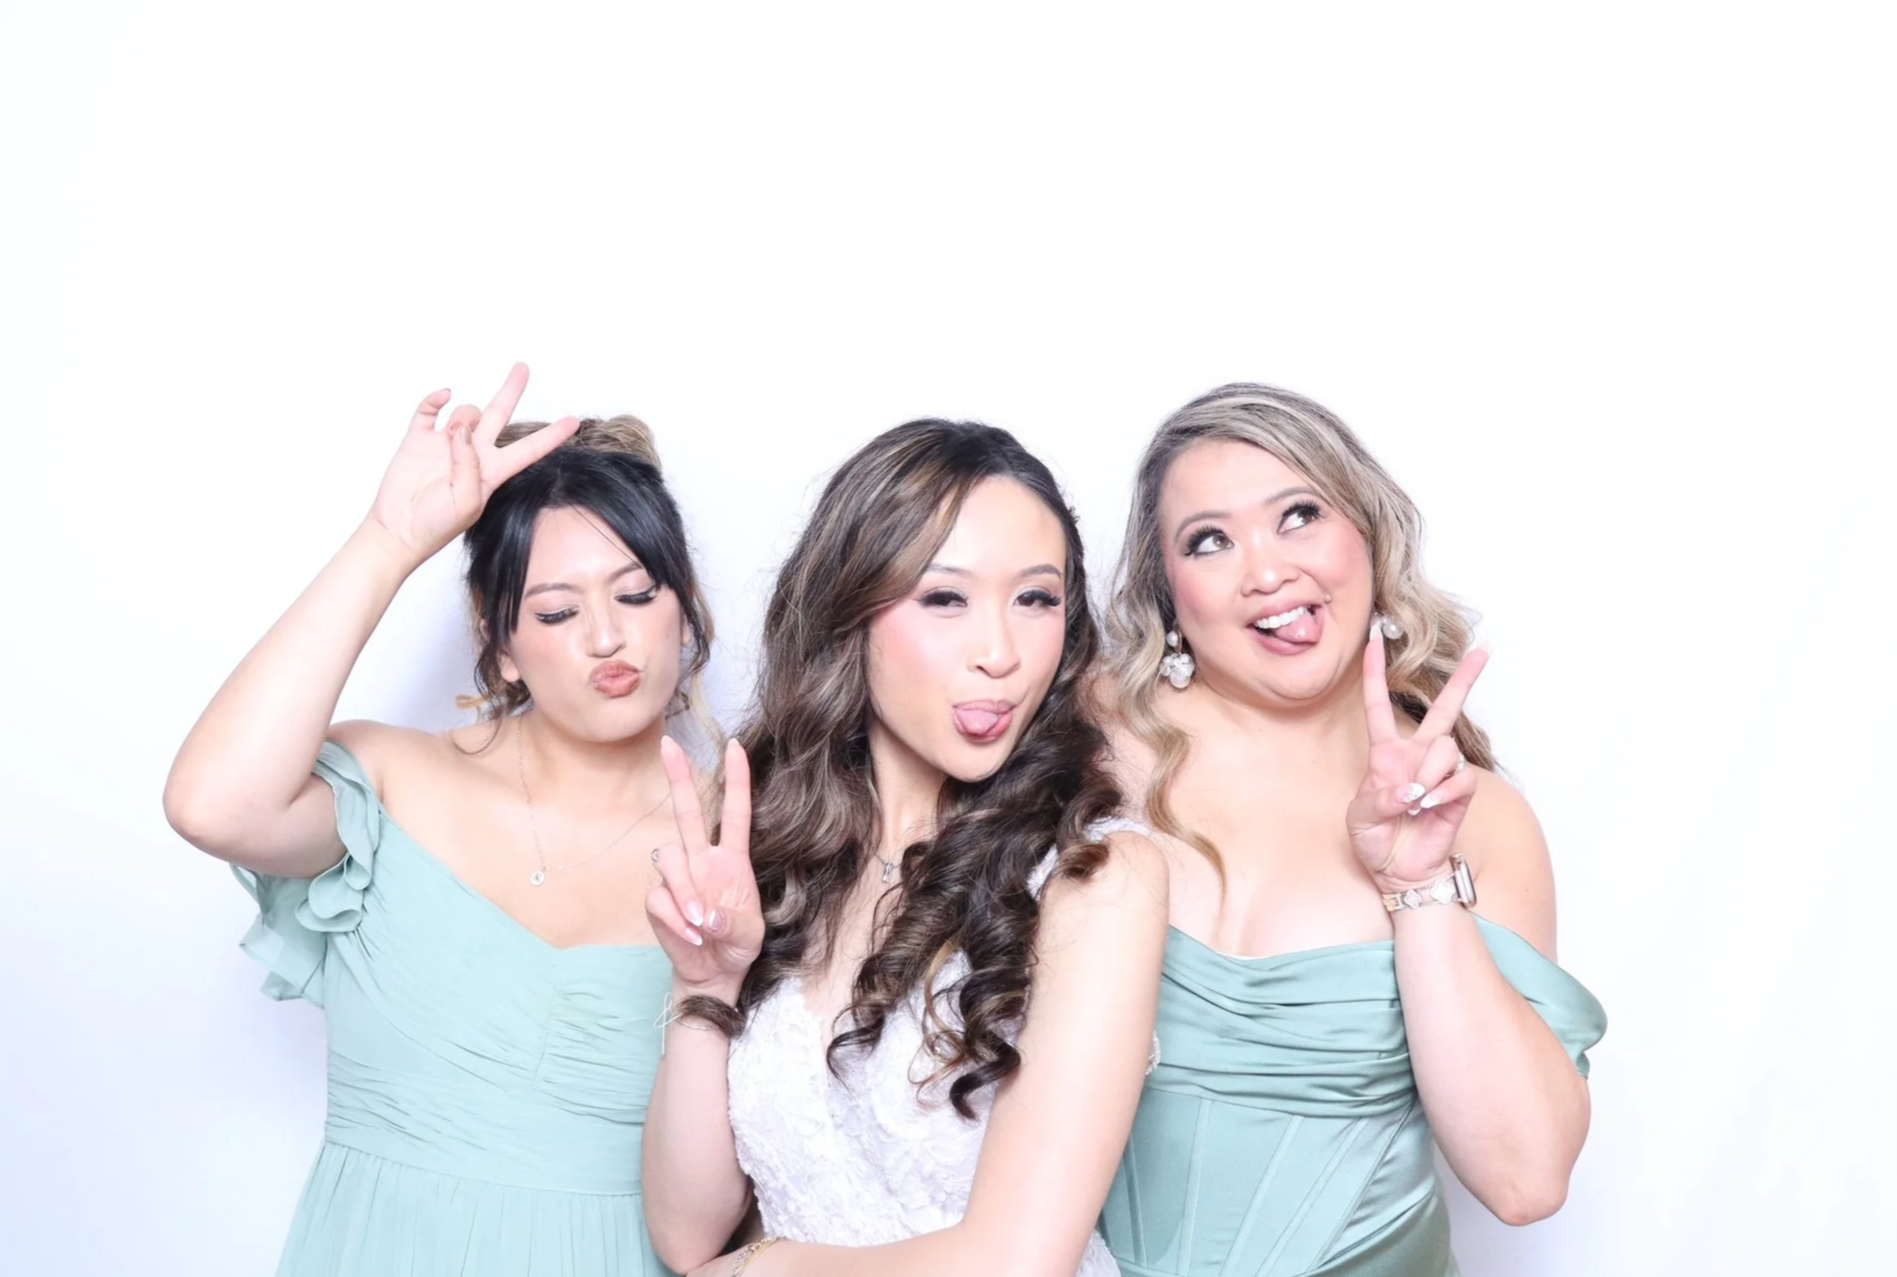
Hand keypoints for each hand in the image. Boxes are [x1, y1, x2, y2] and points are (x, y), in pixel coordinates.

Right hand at [367, 363, 578, 564]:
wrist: (397, 531)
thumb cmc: (436, 526)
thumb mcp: (466, 503)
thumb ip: (470, 467)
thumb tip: (462, 431)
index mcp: (491, 473)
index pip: (528, 450)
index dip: (551, 436)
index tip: (573, 421)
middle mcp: (472, 454)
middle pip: (498, 415)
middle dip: (511, 391)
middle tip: (523, 368)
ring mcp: (445, 445)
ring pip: (466, 412)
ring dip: (464, 417)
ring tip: (452, 438)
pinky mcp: (419, 440)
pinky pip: (430, 410)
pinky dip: (436, 399)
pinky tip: (442, 398)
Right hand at [646, 737, 764, 997]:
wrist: (714, 973)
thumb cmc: (736, 944)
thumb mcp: (749, 934)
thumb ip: (731, 922)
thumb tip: (705, 914)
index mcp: (732, 859)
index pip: (734, 812)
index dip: (736, 780)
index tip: (734, 747)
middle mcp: (703, 860)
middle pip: (688, 811)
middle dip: (678, 777)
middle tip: (668, 744)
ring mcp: (678, 878)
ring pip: (668, 858)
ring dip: (685, 891)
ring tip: (700, 923)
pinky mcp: (658, 900)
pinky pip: (660, 898)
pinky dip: (676, 920)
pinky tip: (691, 936)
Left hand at [1346, 630, 1487, 888]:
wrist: (1400, 871)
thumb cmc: (1375, 841)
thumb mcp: (1360, 819)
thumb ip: (1378, 800)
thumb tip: (1408, 790)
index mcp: (1385, 754)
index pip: (1378, 705)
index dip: (1374, 673)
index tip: (1376, 639)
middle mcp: (1416, 756)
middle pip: (1443, 709)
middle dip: (1465, 679)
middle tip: (1485, 650)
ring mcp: (1440, 772)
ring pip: (1445, 748)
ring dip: (1428, 775)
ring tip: (1416, 802)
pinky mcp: (1459, 793)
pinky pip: (1460, 778)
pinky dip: (1444, 792)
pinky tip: (1431, 806)